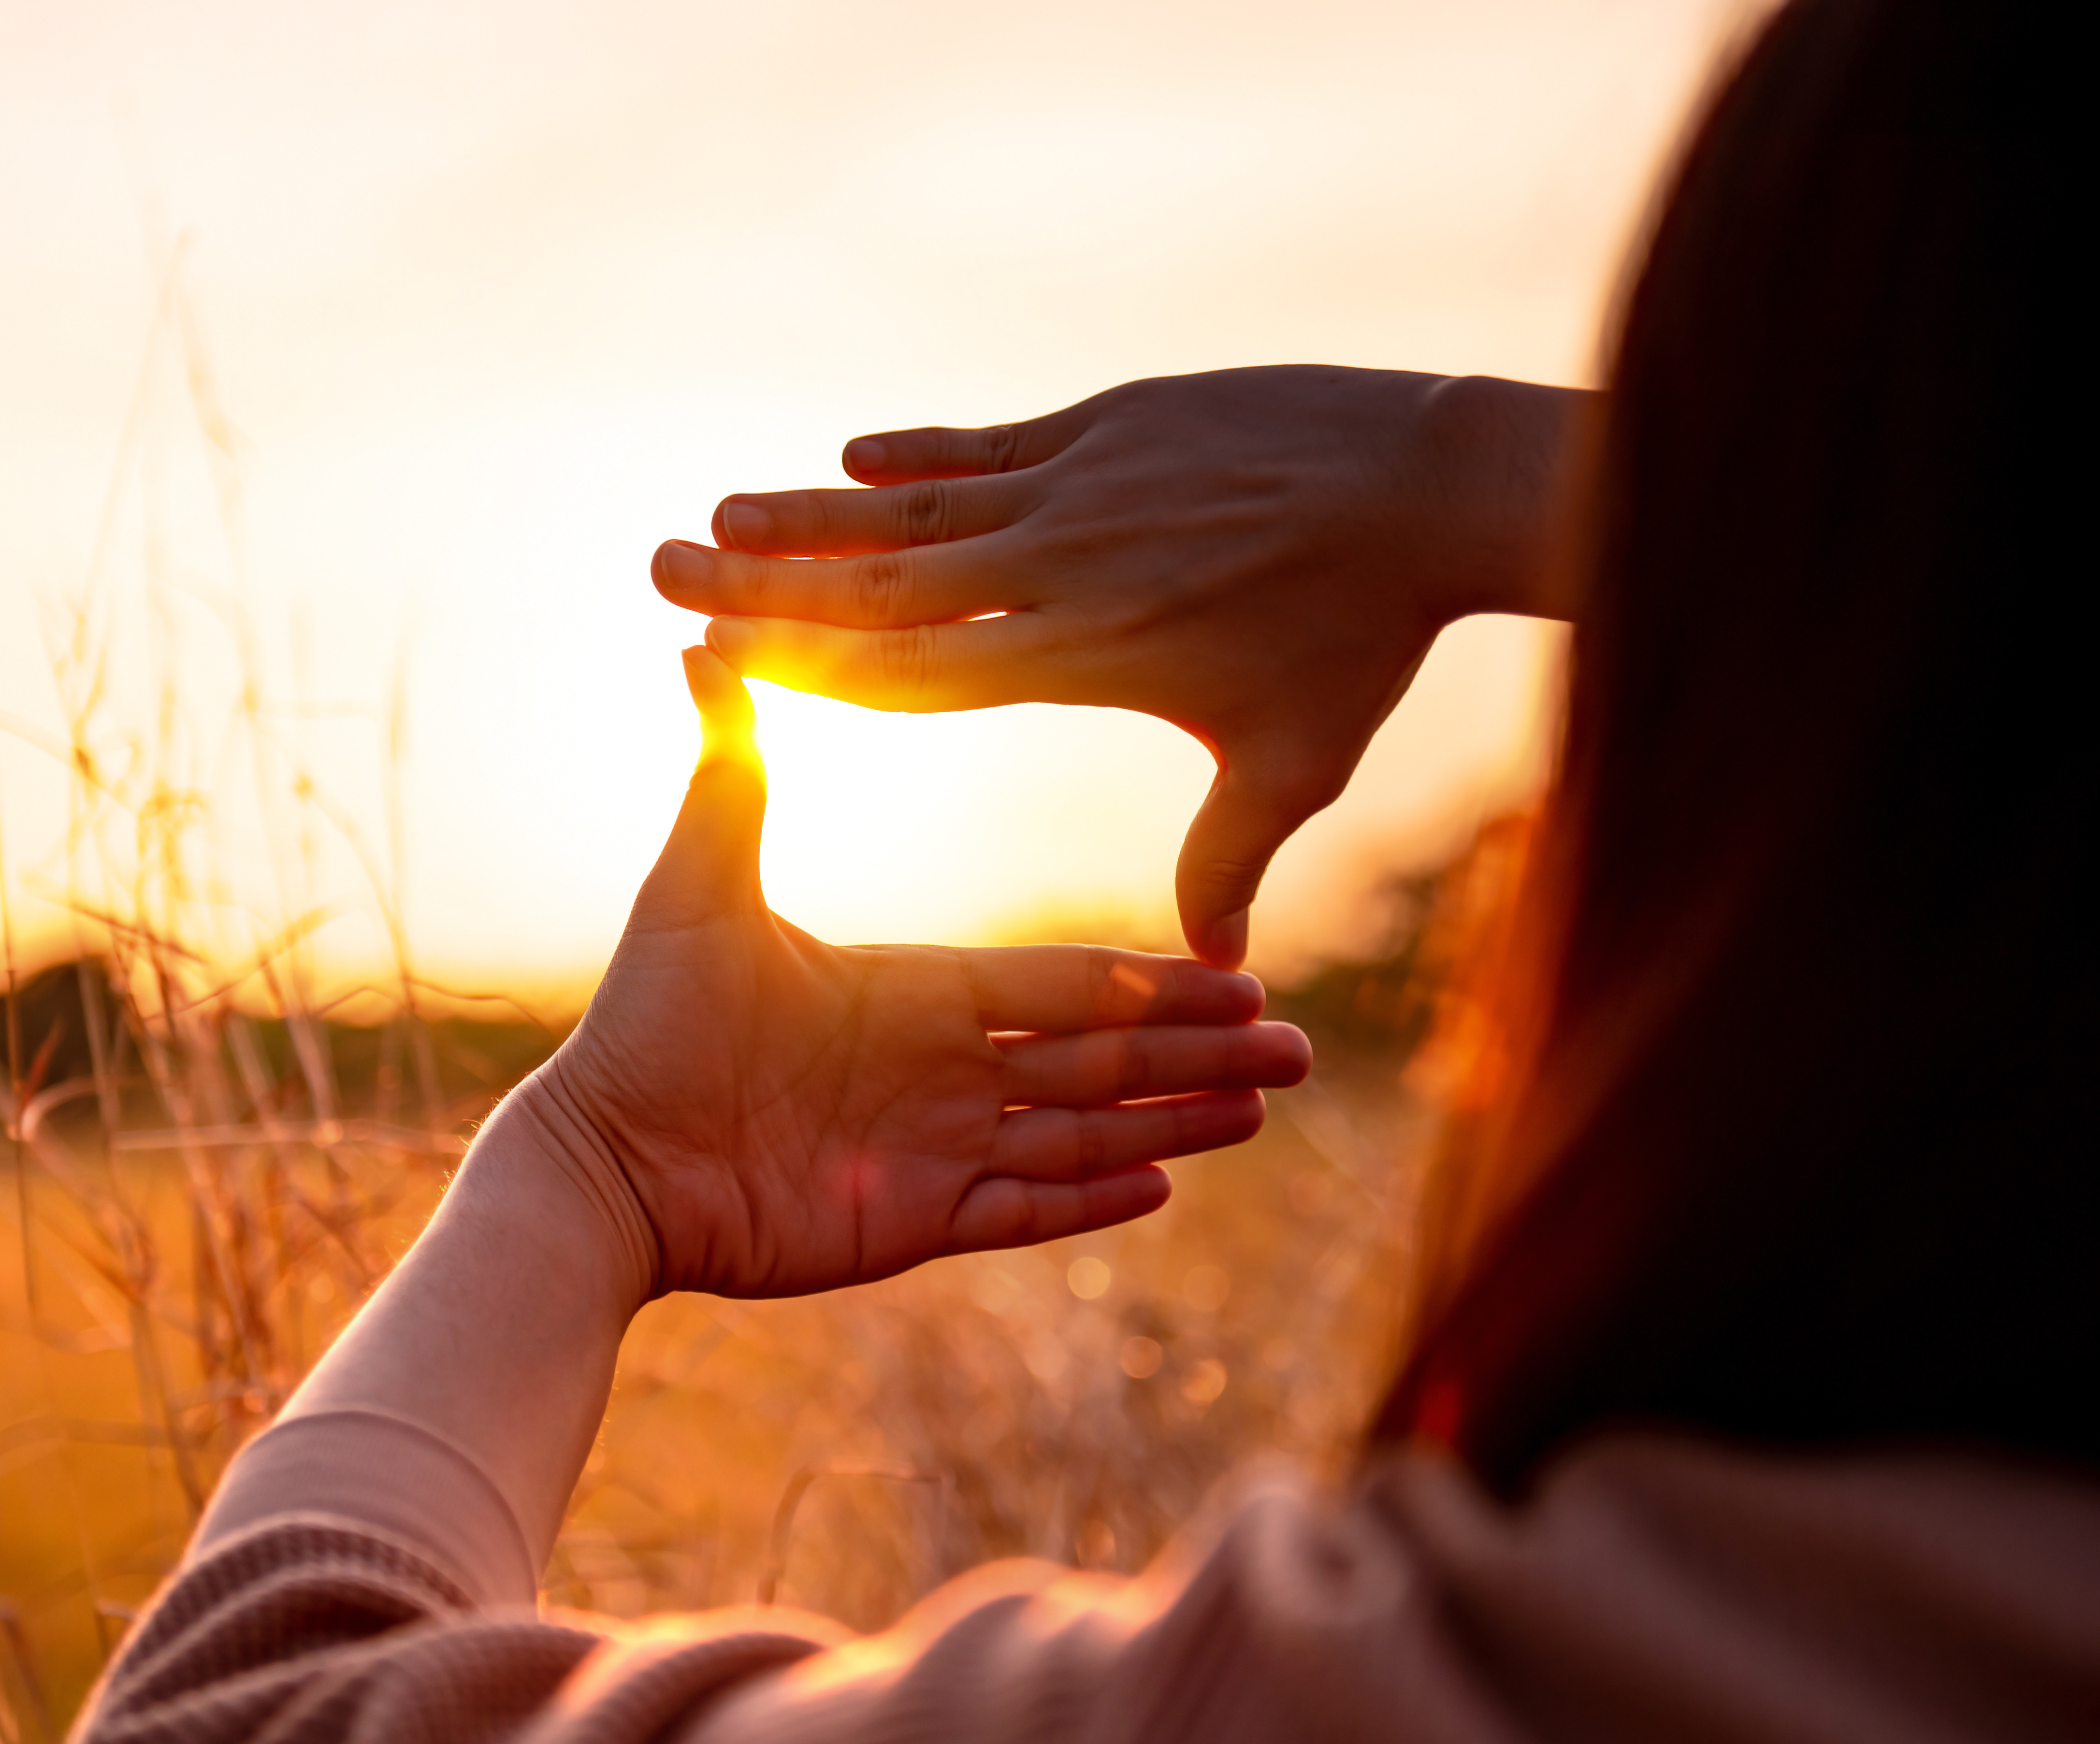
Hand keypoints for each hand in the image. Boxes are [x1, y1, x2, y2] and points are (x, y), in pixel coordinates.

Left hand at [513, 647, 1312, 1303]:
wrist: (603, 1159)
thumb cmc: (642, 1025)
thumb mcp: (697, 890)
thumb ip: (730, 778)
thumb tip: (702, 649)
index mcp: (912, 991)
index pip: (1059, 984)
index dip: (1149, 980)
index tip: (1235, 970)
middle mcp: (938, 1068)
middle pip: (1097, 1057)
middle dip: (1197, 1052)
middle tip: (1297, 1048)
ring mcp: (930, 1147)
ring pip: (1080, 1134)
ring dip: (1172, 1121)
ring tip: (1261, 1110)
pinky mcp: (910, 1220)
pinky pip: (1022, 1208)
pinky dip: (1091, 1202)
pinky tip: (1167, 1187)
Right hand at [648, 367, 1582, 967]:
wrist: (1431, 486)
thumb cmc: (1363, 640)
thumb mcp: (1296, 761)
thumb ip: (1232, 856)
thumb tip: (1219, 964)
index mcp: (1085, 653)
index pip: (913, 670)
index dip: (809, 665)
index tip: (717, 659)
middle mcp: (1065, 568)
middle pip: (882, 584)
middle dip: (766, 580)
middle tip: (668, 566)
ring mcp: (1085, 487)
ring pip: (919, 508)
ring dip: (817, 512)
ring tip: (725, 513)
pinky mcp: (1115, 424)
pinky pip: (991, 446)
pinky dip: (920, 451)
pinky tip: (852, 454)